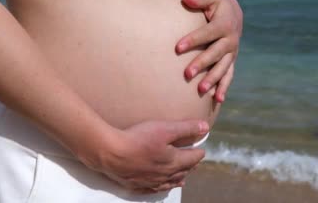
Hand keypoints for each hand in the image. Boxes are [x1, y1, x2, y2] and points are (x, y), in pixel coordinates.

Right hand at [92, 120, 208, 192]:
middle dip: (190, 165)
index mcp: (174, 161)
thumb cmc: (138, 139)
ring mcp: (151, 181)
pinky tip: (162, 186)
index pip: (192, 158)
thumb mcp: (165, 128)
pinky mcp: (138, 184)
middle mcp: (165, 174)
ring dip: (179, 178)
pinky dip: (162, 186)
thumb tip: (205, 128)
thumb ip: (185, 128)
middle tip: (195, 161)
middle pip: (183, 171)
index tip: (201, 149)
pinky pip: (154, 189)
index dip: (198, 152)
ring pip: (170, 182)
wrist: (111, 153)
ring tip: (184, 178)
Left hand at [176, 0, 242, 102]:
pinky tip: (217, 100)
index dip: (193, 40)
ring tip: (200, 90)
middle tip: (186, 73)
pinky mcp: (231, 61)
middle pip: (215, 53)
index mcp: (224, 24)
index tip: (177, 48)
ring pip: (223, 67)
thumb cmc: (215, 5)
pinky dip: (224, 87)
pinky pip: (229, 75)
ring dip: (213, 79)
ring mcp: (232, 52)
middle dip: (201, 63)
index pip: (207, 33)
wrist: (233, 13)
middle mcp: (231, 40)